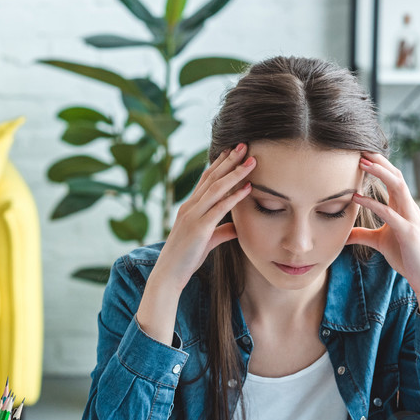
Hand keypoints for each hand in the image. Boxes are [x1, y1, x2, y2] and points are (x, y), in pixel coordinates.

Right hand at [153, 143, 254, 288]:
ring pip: (216, 187)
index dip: (219, 164)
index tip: (232, 152)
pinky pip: (219, 207)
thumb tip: (237, 227)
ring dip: (235, 172)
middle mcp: (190, 207)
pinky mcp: (199, 227)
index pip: (205, 180)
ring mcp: (193, 215)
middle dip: (228, 160)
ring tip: (251, 160)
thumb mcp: (206, 242)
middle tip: (243, 145)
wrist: (169, 274)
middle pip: (211, 177)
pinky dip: (234, 196)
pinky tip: (247, 187)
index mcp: (189, 207)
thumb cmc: (185, 259)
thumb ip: (222, 231)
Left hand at [347, 152, 419, 323]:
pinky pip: (389, 213)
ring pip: (397, 187)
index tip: (360, 152)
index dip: (378, 164)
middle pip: (395, 175)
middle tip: (360, 147)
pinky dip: (372, 204)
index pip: (392, 177)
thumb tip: (343, 232)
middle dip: (379, 160)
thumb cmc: (405, 256)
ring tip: (362, 162)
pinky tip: (357, 198)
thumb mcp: (379, 241)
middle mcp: (408, 207)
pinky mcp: (408, 232)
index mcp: (402, 206)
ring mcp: (410, 218)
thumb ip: (362, 234)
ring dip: (380, 173)